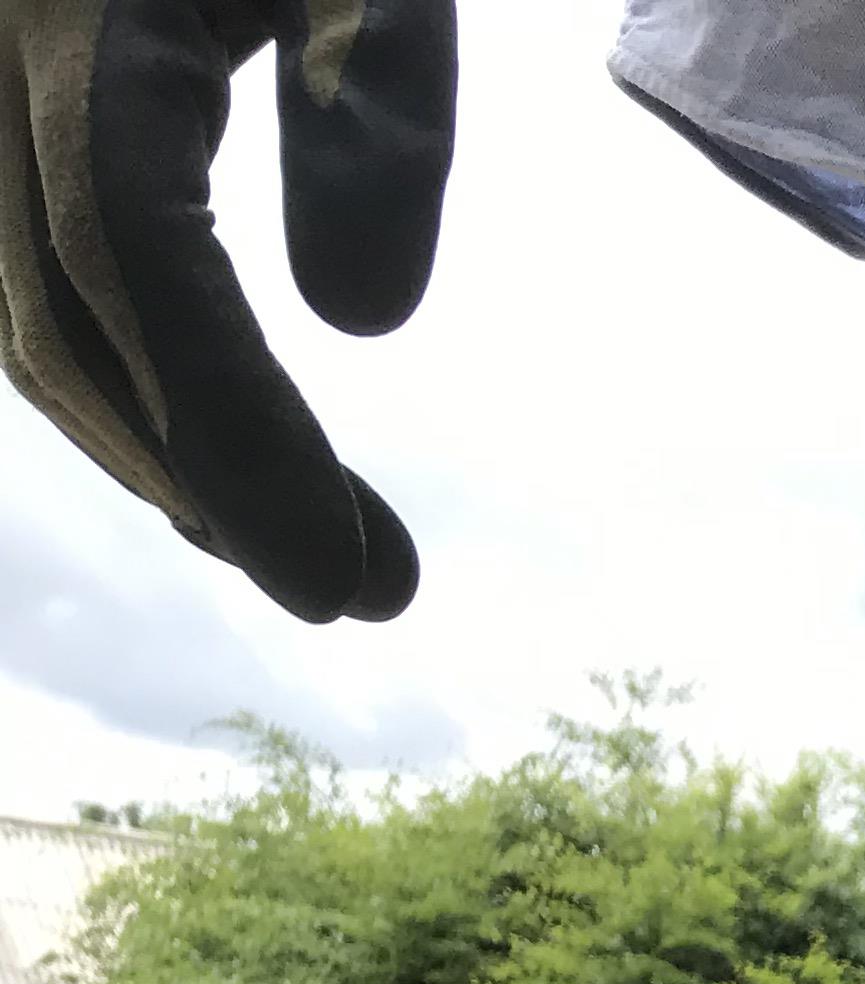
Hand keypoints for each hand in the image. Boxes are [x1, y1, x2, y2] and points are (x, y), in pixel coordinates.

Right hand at [0, 0, 455, 619]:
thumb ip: (373, 97)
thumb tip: (359, 325)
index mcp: (73, 5)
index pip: (128, 251)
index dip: (233, 430)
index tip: (351, 572)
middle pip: (57, 308)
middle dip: (204, 475)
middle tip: (353, 587)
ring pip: (20, 306)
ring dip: (155, 449)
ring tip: (294, 541)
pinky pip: (20, 257)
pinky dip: (115, 370)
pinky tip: (213, 452)